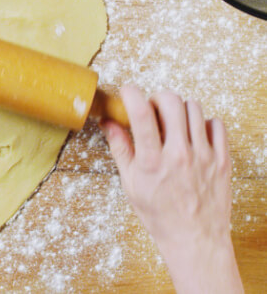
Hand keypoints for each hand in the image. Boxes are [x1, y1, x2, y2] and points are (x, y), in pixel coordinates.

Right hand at [102, 85, 242, 293]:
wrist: (195, 239)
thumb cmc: (159, 214)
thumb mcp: (130, 183)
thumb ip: (120, 148)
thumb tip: (108, 123)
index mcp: (152, 161)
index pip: (141, 113)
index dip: (132, 93)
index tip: (127, 91)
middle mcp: (179, 155)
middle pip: (171, 102)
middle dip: (158, 97)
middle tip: (153, 107)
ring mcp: (204, 156)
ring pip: (194, 108)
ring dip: (180, 108)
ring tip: (173, 122)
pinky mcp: (222, 160)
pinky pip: (216, 124)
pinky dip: (203, 123)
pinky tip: (194, 134)